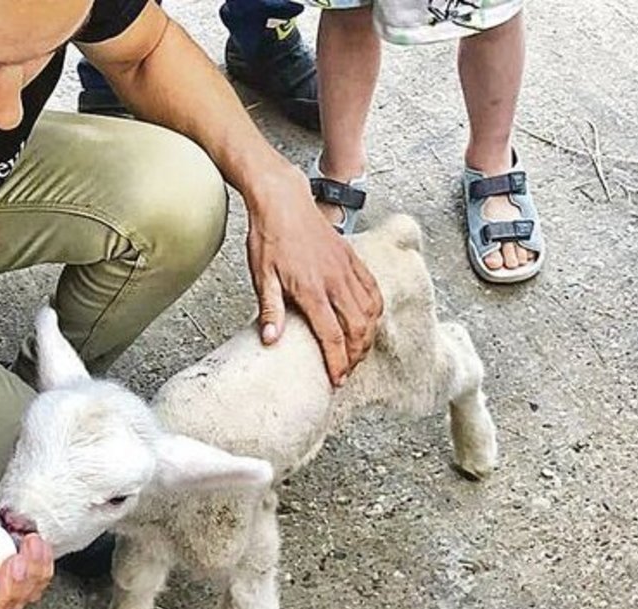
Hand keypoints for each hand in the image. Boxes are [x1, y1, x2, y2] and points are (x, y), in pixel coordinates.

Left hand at [245, 166, 381, 385]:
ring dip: (367, 336)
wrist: (283, 200)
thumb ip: (270, 310)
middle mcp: (334, 280)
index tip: (336, 379)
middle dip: (355, 355)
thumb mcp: (261, 276)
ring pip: (370, 311)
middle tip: (347, 371)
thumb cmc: (268, 238)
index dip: (336, 361)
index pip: (331, 335)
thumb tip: (271, 341)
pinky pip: (373, 289)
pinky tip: (369, 321)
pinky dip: (375, 310)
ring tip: (358, 352)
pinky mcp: (352, 258)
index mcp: (311, 289)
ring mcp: (346, 268)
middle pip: (357, 327)